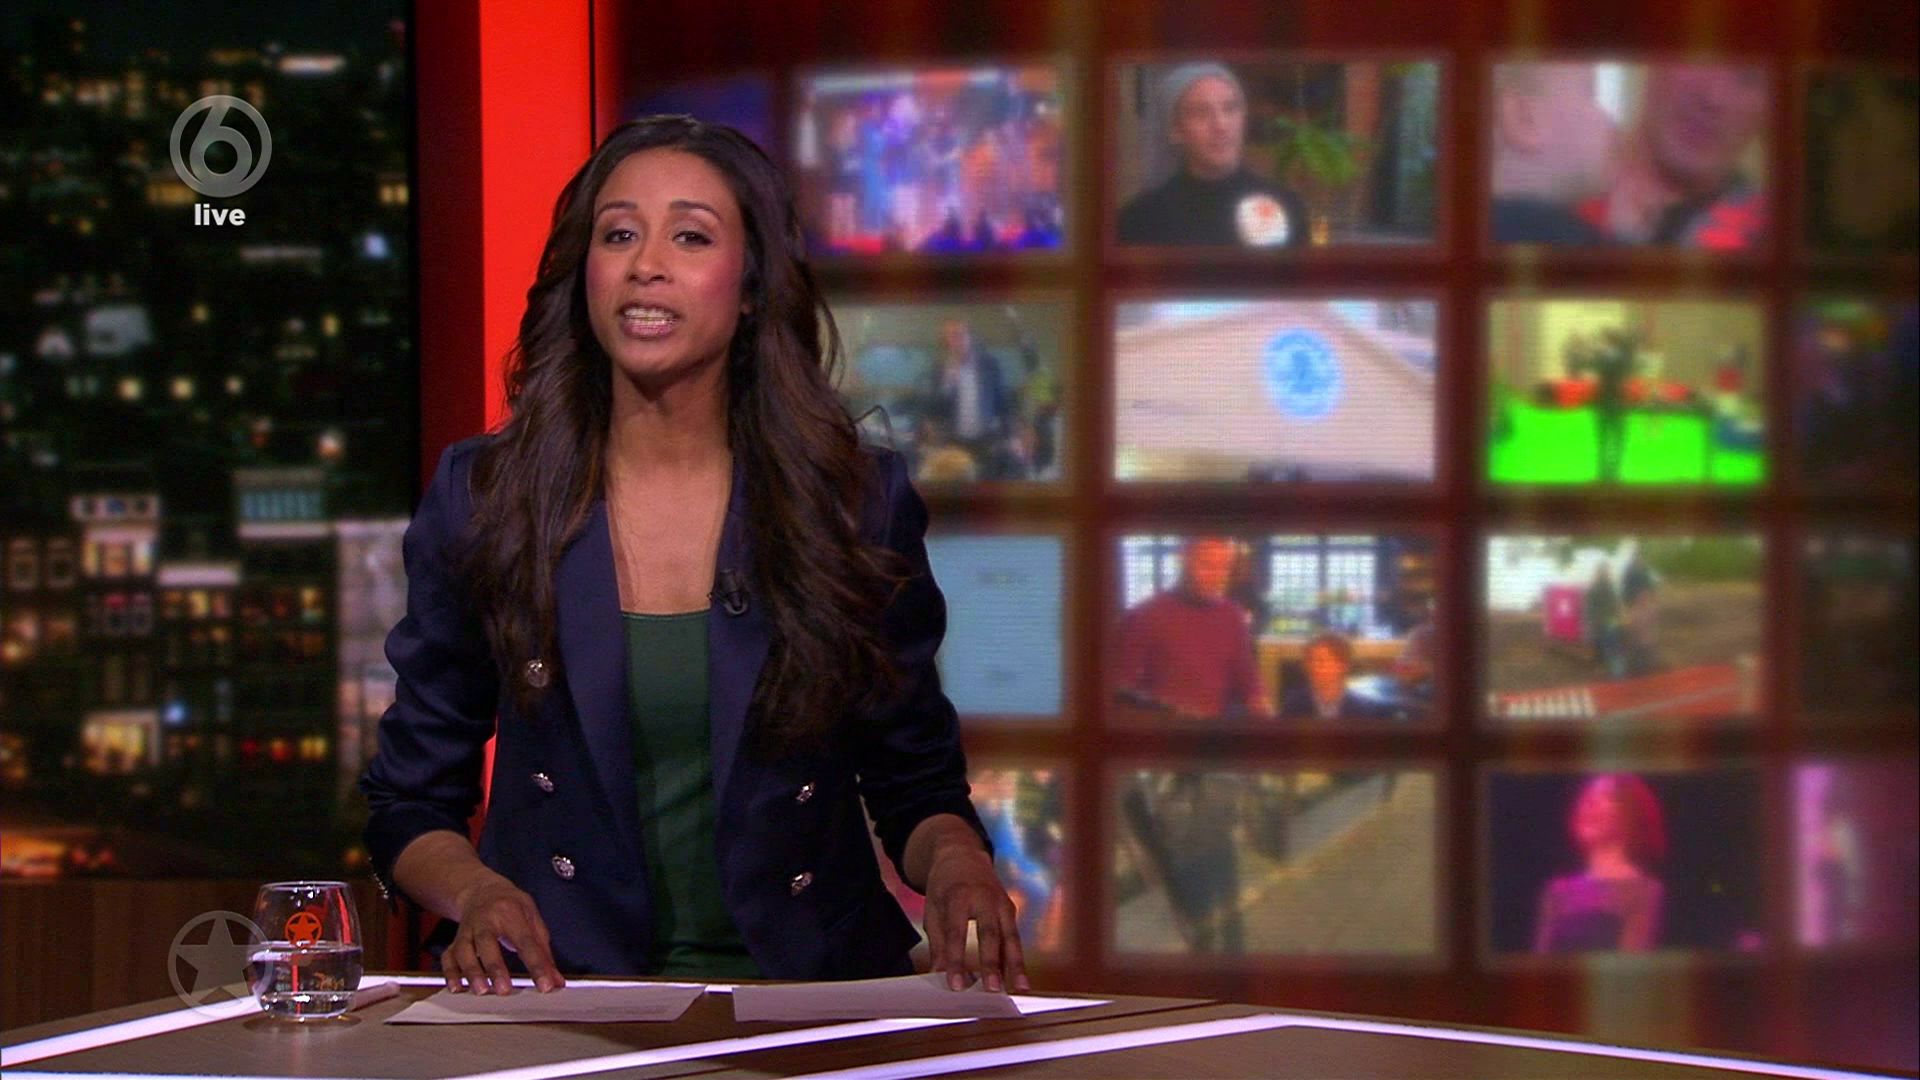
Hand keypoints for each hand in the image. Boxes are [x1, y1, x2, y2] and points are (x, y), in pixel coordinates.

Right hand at [443, 875, 564, 994]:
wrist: (482, 890)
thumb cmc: (510, 905)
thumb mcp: (533, 918)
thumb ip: (544, 951)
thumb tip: (556, 980)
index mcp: (510, 912)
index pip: (526, 941)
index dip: (537, 965)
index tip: (546, 985)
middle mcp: (485, 920)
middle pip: (487, 943)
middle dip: (495, 968)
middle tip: (504, 990)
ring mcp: (468, 930)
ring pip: (463, 950)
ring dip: (471, 972)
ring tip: (481, 991)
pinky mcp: (456, 940)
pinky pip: (448, 957)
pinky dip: (450, 973)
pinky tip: (456, 987)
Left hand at [922, 845, 1029, 992]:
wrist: (963, 856)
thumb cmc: (945, 886)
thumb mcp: (932, 909)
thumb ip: (937, 944)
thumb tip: (940, 975)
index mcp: (958, 896)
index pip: (957, 933)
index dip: (957, 960)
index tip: (956, 985)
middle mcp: (985, 898)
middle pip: (990, 934)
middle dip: (992, 963)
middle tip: (992, 989)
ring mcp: (1001, 903)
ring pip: (1011, 937)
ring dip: (1016, 964)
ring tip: (1019, 988)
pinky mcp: (1011, 909)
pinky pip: (1014, 937)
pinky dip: (1017, 958)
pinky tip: (1018, 980)